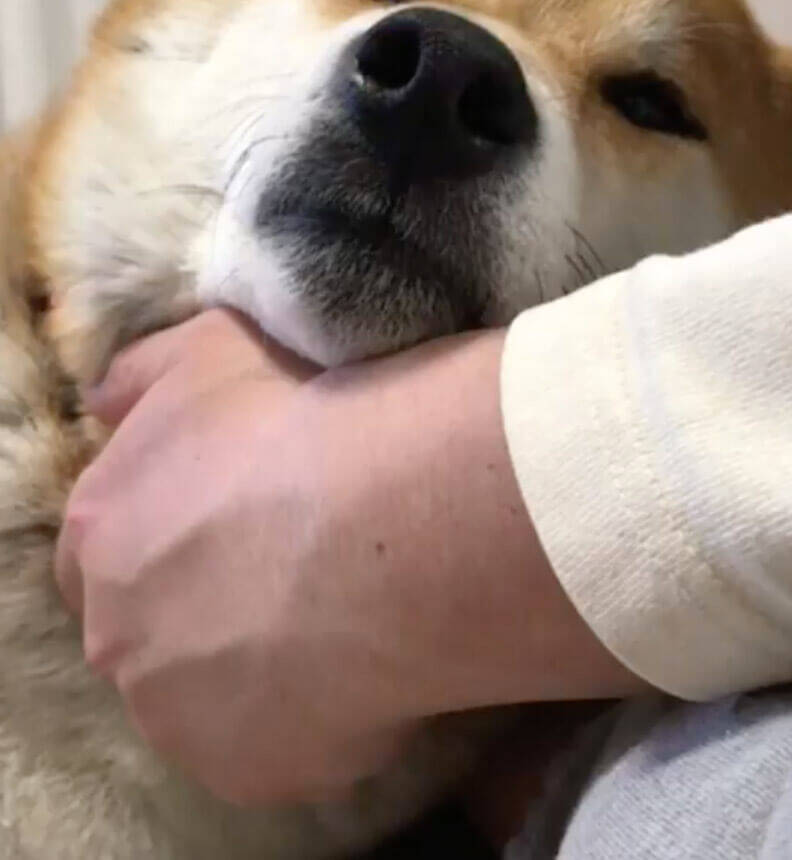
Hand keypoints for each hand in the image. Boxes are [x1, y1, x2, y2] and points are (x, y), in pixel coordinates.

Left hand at [57, 309, 638, 806]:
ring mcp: (179, 715)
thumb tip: (105, 403)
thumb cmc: (300, 417)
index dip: (167, 542)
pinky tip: (367, 667)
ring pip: (208, 699)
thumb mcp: (211, 348)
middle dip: (203, 610)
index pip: (105, 553)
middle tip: (290, 576)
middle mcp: (118, 634)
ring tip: (342, 620)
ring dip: (257, 669)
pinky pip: (278, 749)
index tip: (231, 532)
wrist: (390, 515)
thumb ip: (142, 377)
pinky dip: (315, 719)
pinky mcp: (251, 772)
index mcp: (103, 531)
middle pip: (147, 633)